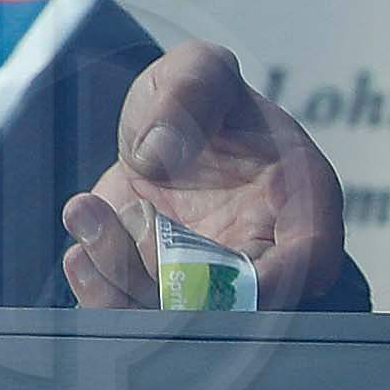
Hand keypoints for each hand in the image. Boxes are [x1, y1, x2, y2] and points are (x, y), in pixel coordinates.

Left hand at [60, 40, 344, 310]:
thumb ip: (188, 92)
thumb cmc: (197, 103)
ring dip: (120, 278)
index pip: (309, 261)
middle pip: (234, 305)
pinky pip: (132, 317)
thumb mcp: (195, 72)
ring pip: (174, 316)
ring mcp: (210, 281)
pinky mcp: (160, 293)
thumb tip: (158, 156)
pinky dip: (98, 291)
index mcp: (300, 202)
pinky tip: (80, 243)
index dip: (266, 282)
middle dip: (170, 280)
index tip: (203, 269)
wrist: (157, 132)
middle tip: (129, 224)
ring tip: (85, 212)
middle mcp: (264, 254)